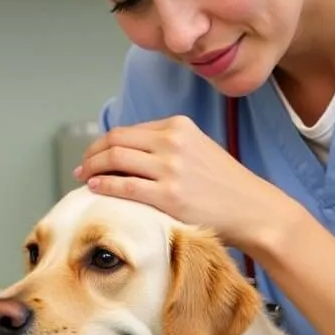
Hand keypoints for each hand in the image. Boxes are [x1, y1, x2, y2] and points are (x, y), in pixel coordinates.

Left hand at [73, 115, 283, 249]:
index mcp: (179, 126)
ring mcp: (171, 168)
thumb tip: (125, 153)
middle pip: (116, 141)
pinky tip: (95, 189)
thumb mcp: (197, 149)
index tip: (92, 156)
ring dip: (93, 169)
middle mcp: (173, 142)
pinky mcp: (170, 196)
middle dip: (92, 154)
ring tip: (84, 178)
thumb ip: (167, 145)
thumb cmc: (223, 185)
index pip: (128, 131)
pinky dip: (104, 186)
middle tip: (82, 168)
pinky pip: (124, 186)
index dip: (103, 143)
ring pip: (115, 160)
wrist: (253, 209)